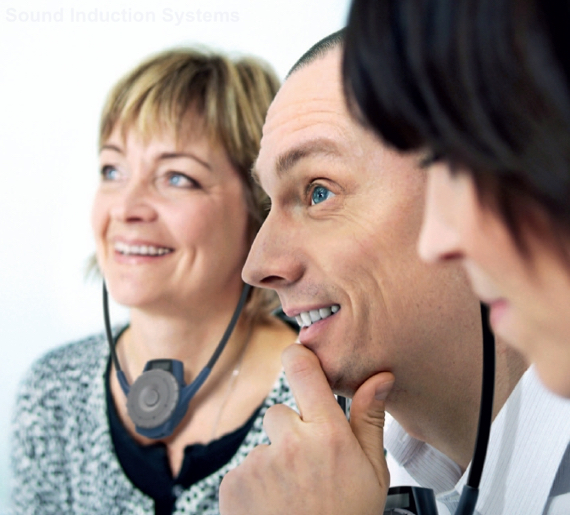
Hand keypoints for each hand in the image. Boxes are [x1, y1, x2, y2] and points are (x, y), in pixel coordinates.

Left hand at [219, 343, 394, 514]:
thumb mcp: (372, 472)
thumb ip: (369, 419)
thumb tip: (379, 377)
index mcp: (328, 435)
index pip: (302, 369)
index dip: (298, 357)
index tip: (299, 358)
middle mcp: (290, 443)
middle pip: (281, 412)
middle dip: (292, 432)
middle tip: (308, 467)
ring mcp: (259, 463)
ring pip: (265, 444)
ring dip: (275, 461)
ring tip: (293, 493)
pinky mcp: (234, 482)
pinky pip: (245, 468)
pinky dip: (255, 483)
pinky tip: (274, 505)